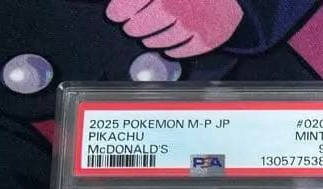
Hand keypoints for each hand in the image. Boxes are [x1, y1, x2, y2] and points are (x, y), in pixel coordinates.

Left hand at [106, 0, 243, 58]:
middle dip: (133, 27)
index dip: (118, 11)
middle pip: (143, 24)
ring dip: (151, 40)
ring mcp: (193, 25)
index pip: (130, 4)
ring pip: (161, 40)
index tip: (114, 15)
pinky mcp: (208, 38)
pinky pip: (184, 50)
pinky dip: (173, 50)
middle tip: (130, 28)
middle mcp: (176, 7)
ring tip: (147, 38)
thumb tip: (124, 4)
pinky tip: (167, 47)